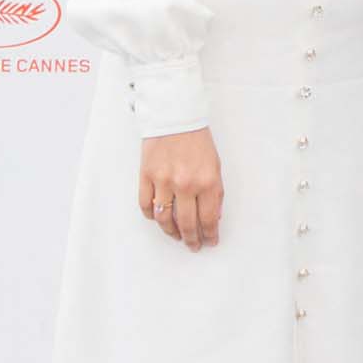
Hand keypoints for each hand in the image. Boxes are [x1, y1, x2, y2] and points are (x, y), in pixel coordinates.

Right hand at [140, 130, 223, 248]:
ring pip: (165, 219)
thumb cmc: (197, 140)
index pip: (209, 219)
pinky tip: (158, 219)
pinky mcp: (146, 176)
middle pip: (187, 224)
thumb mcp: (215, 165)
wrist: (175, 116)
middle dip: (191, 239)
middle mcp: (186, 184)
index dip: (209, 235)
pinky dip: (152, 216)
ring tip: (176, 236)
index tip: (209, 242)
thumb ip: (215, 192)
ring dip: (171, 232)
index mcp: (207, 181)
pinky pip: (146, 205)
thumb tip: (213, 217)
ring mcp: (164, 181)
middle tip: (193, 245)